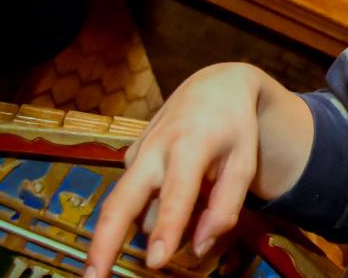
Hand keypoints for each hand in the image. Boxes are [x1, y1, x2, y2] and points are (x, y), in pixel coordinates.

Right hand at [85, 63, 265, 276]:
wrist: (215, 85)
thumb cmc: (235, 129)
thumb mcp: (244, 163)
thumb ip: (226, 206)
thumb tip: (199, 248)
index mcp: (191, 146)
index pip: (176, 195)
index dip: (166, 229)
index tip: (154, 262)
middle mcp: (156, 149)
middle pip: (121, 201)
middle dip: (103, 242)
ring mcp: (138, 152)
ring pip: (123, 203)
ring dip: (118, 234)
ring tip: (120, 259)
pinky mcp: (130, 156)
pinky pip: (132, 195)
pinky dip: (140, 213)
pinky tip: (159, 211)